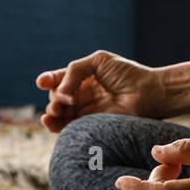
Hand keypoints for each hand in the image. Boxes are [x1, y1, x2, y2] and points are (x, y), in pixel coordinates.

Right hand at [35, 50, 164, 132]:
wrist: (148, 93)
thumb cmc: (127, 74)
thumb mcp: (99, 61)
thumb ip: (75, 70)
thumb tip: (61, 91)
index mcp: (83, 77)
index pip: (59, 78)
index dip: (49, 80)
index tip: (42, 82)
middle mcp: (82, 94)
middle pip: (56, 96)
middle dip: (54, 98)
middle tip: (65, 99)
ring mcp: (85, 110)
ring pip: (59, 113)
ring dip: (52, 111)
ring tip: (55, 110)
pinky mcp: (89, 125)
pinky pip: (67, 127)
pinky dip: (54, 125)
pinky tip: (48, 120)